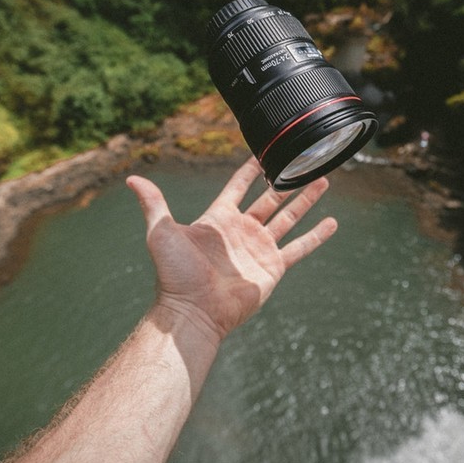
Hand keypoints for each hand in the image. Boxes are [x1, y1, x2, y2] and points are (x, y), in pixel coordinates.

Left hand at [126, 157, 336, 344]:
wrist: (194, 310)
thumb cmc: (175, 274)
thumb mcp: (161, 232)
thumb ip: (153, 204)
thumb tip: (132, 178)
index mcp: (218, 219)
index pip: (238, 187)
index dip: (250, 170)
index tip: (262, 152)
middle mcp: (241, 231)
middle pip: (269, 200)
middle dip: (285, 182)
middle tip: (302, 162)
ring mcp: (259, 249)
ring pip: (288, 217)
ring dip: (305, 200)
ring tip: (322, 180)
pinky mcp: (273, 267)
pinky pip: (299, 247)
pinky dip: (316, 235)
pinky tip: (331, 223)